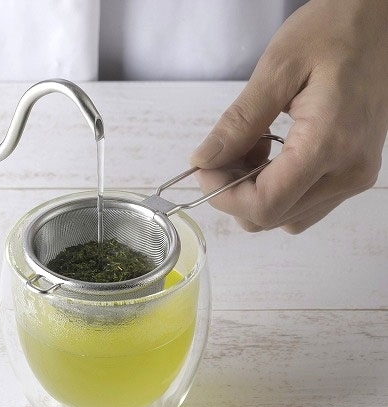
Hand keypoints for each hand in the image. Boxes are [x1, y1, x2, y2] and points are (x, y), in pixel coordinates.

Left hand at [190, 0, 387, 232]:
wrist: (381, 21)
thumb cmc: (334, 31)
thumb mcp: (277, 69)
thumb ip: (238, 123)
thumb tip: (203, 161)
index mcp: (330, 144)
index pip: (265, 204)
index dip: (224, 196)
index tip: (205, 169)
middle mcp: (349, 173)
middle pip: (272, 217)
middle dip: (234, 194)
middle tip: (222, 156)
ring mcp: (354, 177)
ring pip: (286, 217)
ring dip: (254, 194)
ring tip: (250, 149)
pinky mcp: (352, 174)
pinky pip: (303, 205)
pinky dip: (276, 190)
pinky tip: (270, 156)